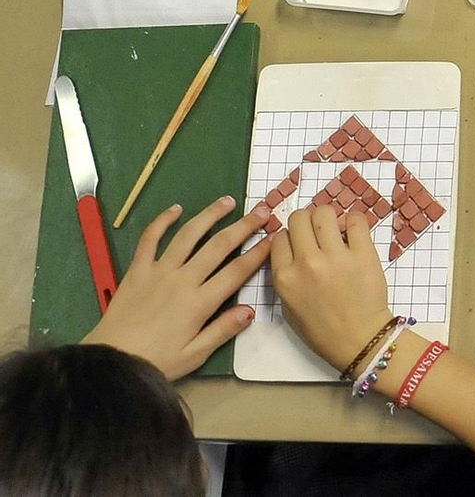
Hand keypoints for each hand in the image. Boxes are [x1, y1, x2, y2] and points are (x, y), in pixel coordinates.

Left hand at [82, 197, 270, 378]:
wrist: (109, 361)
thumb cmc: (155, 362)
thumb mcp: (194, 356)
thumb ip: (222, 331)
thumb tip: (250, 310)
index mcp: (200, 303)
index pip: (237, 271)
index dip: (259, 253)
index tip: (274, 238)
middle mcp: (182, 280)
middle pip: (219, 246)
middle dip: (244, 226)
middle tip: (262, 211)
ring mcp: (159, 271)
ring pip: (188, 235)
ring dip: (210, 215)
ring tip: (227, 202)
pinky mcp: (137, 270)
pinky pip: (150, 239)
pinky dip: (162, 221)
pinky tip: (175, 209)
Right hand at [269, 206, 393, 371]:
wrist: (359, 339)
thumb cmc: (322, 328)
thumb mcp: (288, 307)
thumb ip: (285, 276)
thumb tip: (289, 250)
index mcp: (285, 277)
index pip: (280, 236)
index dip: (290, 238)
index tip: (300, 245)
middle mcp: (307, 262)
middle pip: (299, 218)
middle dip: (306, 222)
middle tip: (318, 235)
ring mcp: (336, 256)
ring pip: (324, 212)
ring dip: (328, 218)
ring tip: (335, 232)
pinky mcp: (363, 253)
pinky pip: (356, 219)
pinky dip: (354, 221)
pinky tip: (353, 233)